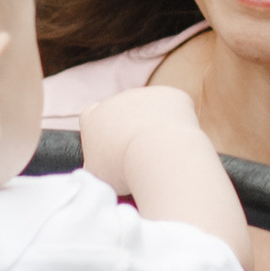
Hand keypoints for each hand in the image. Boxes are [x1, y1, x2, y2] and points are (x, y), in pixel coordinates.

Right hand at [73, 87, 208, 194]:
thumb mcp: (96, 175)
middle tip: (141, 156)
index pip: (90, 115)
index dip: (102, 130)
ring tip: (162, 153)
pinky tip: (178, 142)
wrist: (158, 153)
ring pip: (151, 110)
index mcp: (93, 117)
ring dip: (155, 126)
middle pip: (123, 112)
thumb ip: (93, 164)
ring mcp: (145, 95)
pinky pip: (175, 109)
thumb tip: (93, 169)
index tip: (112, 147)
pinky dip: (178, 124)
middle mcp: (117, 100)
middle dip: (131, 129)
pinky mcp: (171, 95)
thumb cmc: (124, 170)